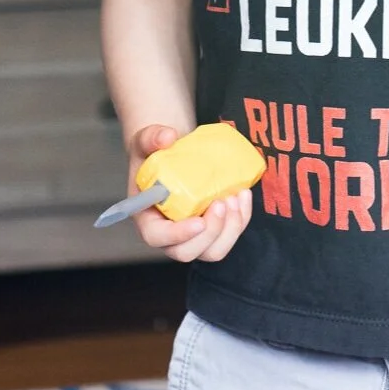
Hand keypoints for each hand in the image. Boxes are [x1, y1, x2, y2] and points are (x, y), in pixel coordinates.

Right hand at [123, 124, 253, 263]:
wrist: (172, 154)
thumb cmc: (154, 153)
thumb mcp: (145, 141)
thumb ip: (152, 137)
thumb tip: (168, 137)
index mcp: (147, 218)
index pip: (157, 238)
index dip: (178, 235)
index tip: (198, 222)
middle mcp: (169, 234)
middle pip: (188, 252)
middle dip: (210, 232)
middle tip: (221, 202)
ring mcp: (193, 235)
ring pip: (213, 250)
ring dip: (230, 228)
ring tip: (235, 196)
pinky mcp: (212, 227)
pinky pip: (229, 234)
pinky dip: (241, 218)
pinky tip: (243, 194)